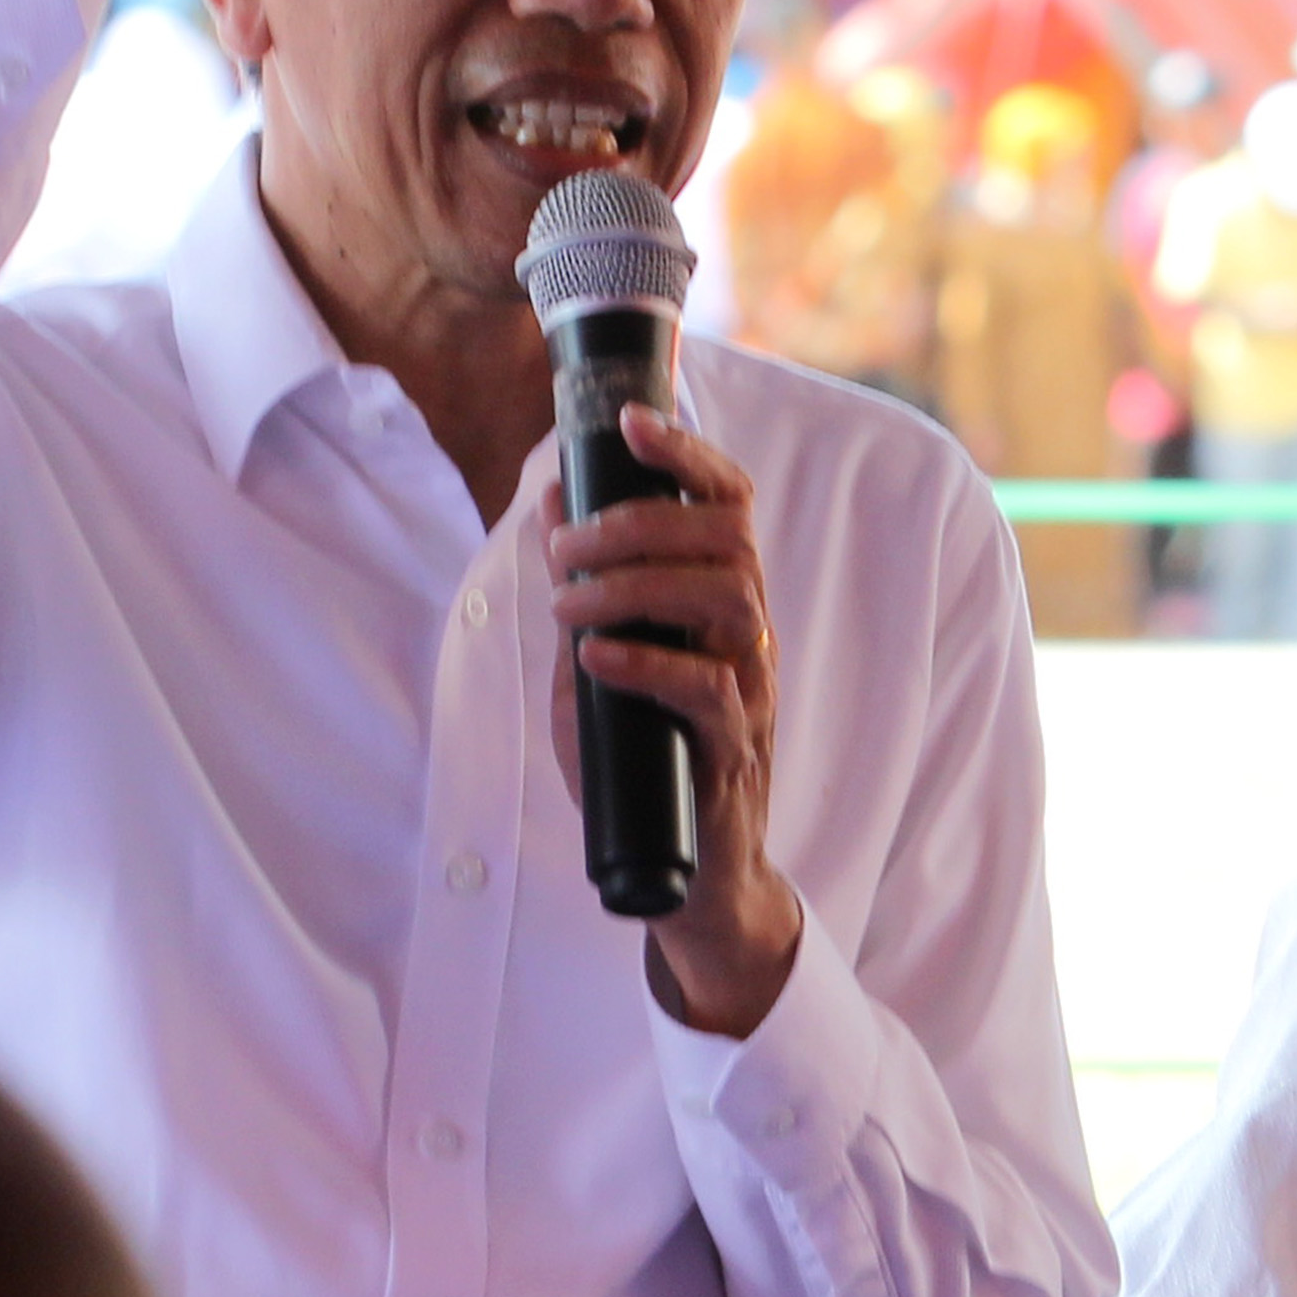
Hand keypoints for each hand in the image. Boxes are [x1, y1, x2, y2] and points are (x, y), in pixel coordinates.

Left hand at [539, 405, 803, 1035]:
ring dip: (633, 588)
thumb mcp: (601, 658)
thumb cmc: (644, 759)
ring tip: (569, 606)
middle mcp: (747, 633)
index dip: (688, 455)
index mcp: (721, 601)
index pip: (727, 505)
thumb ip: (583, 591)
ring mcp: (749, 689)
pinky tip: (598, 656)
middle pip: (725, 539)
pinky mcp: (734, 748)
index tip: (634, 423)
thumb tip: (547, 505)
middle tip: (560, 550)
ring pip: (725, 600)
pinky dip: (648, 662)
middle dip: (635, 525)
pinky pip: (709, 688)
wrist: (689, 873)